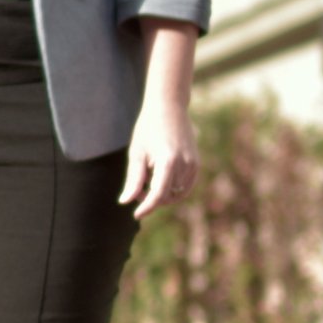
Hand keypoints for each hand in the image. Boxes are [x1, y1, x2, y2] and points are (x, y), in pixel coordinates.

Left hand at [119, 100, 197, 220]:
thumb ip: (133, 179)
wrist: (169, 108)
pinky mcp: (196, 164)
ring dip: (161, 193)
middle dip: (150, 198)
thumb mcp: (136, 153)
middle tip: (137, 187)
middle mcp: (184, 165)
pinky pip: (185, 187)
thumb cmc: (148, 129)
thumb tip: (126, 202)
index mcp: (168, 162)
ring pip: (176, 193)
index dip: (146, 207)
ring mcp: (193, 165)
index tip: (136, 215)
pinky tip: (159, 179)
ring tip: (147, 178)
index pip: (158, 195)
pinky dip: (173, 189)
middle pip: (167, 196)